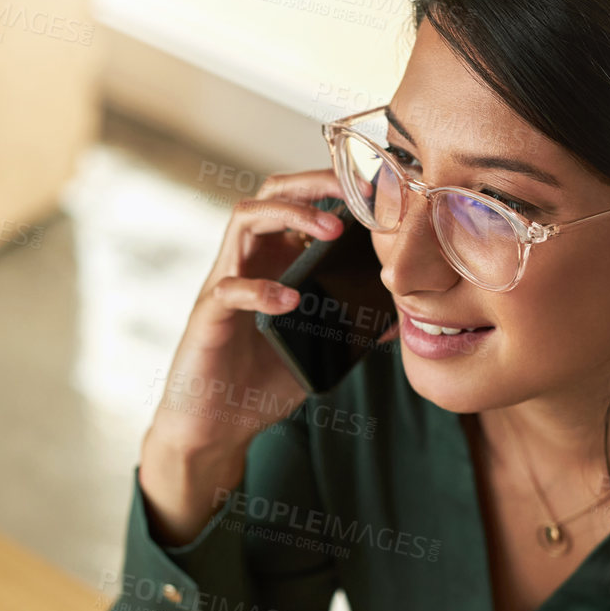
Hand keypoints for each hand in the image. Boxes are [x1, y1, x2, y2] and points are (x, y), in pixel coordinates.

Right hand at [139, 170, 347, 544]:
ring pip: (244, 219)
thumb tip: (399, 320)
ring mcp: (226, 283)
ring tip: (331, 232)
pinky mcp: (210, 316)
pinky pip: (231, 289)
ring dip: (290, 215)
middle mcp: (249, 261)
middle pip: (271, 192)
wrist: (215, 427)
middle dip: (314, 182)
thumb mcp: (317, 350)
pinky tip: (290, 300)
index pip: (300, 201)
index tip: (377, 190)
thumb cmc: (261, 381)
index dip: (334, 187)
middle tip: (356, 193)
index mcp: (276, 260)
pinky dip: (263, 289)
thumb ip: (349, 330)